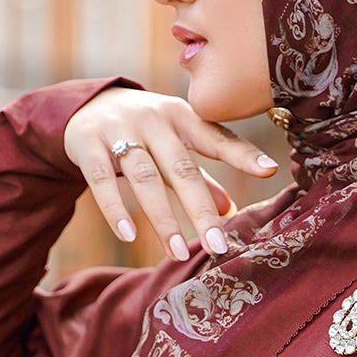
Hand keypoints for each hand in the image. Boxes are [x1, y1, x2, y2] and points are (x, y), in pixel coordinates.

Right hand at [64, 87, 277, 261]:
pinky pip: (102, 180)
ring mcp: (119, 130)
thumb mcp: (174, 143)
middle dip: (201, 210)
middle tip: (218, 246)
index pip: (216, 137)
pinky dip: (116, 209)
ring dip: (163, 218)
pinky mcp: (88, 145)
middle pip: (181, 168)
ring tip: (178, 252)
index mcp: (183, 117)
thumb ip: (199, 175)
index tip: (269, 171)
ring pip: (145, 178)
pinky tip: (130, 235)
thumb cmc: (144, 130)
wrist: (87, 104)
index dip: (242, 154)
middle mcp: (155, 120)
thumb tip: (229, 210)